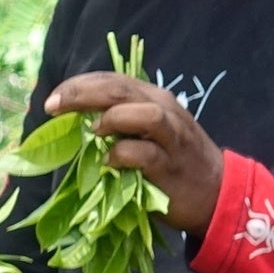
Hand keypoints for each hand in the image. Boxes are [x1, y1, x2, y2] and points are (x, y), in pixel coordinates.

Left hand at [45, 70, 224, 231]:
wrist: (219, 193)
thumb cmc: (177, 163)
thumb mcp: (151, 132)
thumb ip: (122, 123)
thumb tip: (78, 124)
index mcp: (154, 98)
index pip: (112, 80)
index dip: (80, 85)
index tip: (54, 98)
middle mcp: (164, 111)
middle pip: (120, 90)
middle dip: (82, 94)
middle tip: (54, 105)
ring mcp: (171, 139)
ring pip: (143, 113)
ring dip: (112, 119)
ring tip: (92, 132)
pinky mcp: (171, 167)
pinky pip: (145, 155)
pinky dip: (122, 155)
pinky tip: (109, 162)